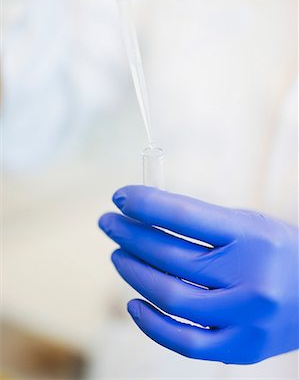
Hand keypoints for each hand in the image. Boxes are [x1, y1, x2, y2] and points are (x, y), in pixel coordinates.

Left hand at [99, 186, 298, 363]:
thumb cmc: (276, 252)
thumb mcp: (248, 224)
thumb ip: (202, 223)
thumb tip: (145, 216)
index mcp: (252, 236)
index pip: (183, 215)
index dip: (145, 203)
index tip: (121, 197)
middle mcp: (250, 277)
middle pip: (171, 255)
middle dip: (130, 235)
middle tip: (110, 223)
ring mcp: (245, 318)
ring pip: (172, 296)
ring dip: (134, 273)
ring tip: (119, 254)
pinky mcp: (241, 348)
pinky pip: (186, 342)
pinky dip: (152, 324)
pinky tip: (134, 302)